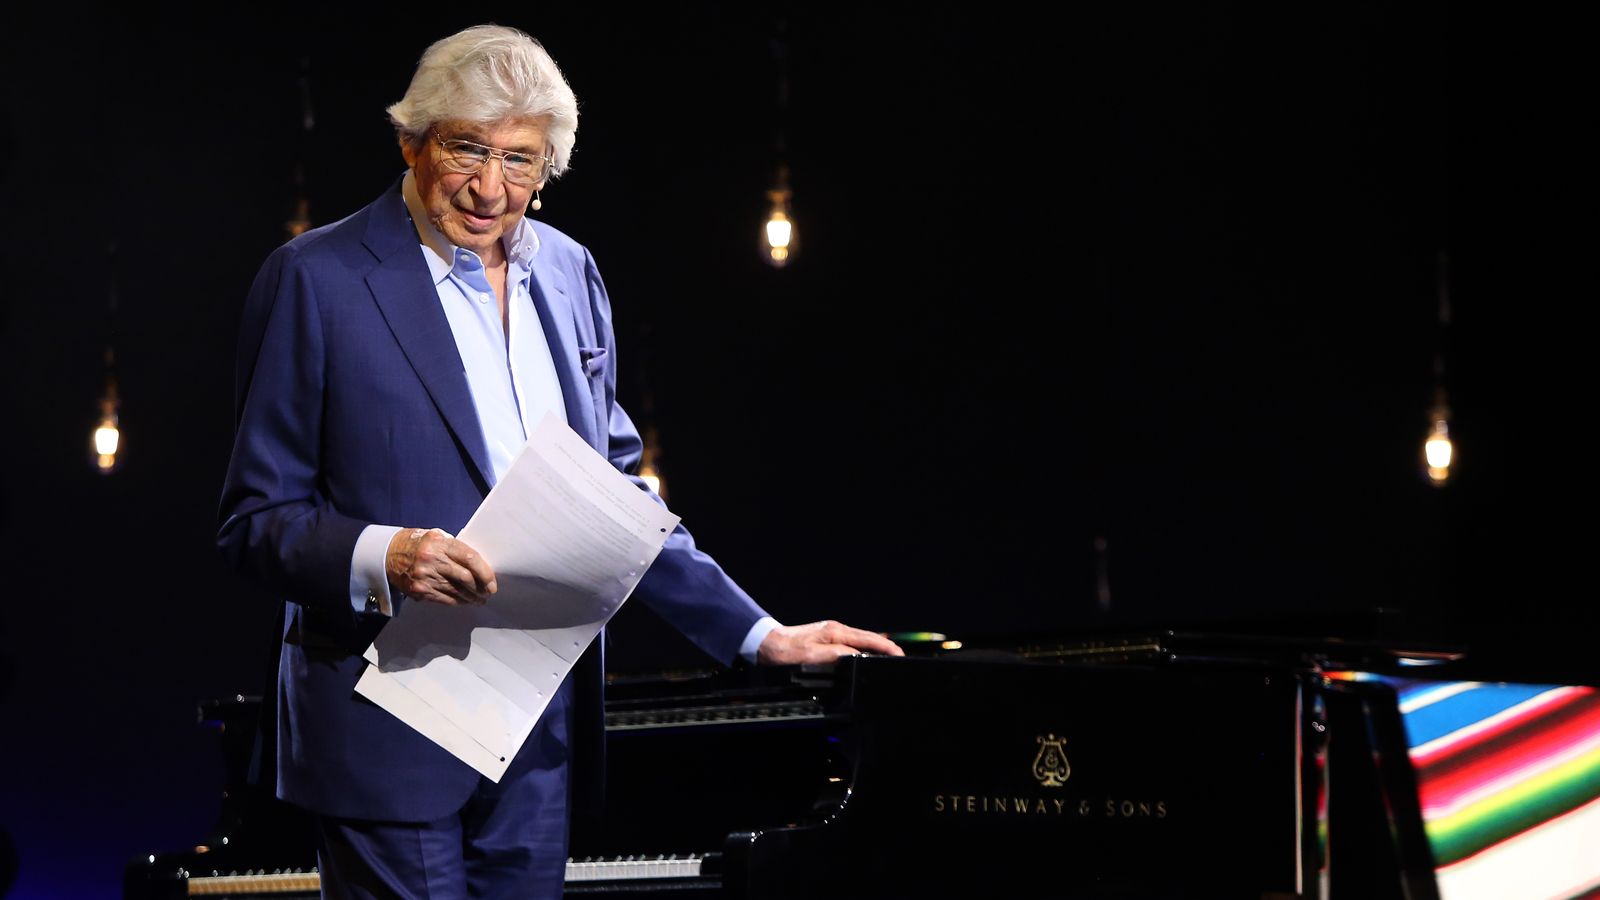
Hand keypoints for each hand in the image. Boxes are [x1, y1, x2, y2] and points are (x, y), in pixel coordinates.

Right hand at [386, 527, 497, 605]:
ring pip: (456, 590)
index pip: (469, 558)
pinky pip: (444, 598)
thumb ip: (455, 548)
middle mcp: (431, 559)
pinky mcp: (419, 590)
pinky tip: (465, 601)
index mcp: (439, 543)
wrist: (389, 553)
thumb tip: (479, 566)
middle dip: (481, 588)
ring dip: (471, 597)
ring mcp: (424, 576)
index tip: (492, 582)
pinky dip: (458, 601)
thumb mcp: (437, 538)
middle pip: (465, 577)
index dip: (485, 573)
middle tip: (488, 592)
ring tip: (479, 599)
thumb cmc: (419, 544)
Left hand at [756, 620, 905, 665]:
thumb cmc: (786, 651)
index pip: (869, 639)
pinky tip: (865, 655)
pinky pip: (852, 642)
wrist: (766, 645)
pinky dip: (864, 648)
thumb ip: (837, 655)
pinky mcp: (826, 638)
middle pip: (868, 637)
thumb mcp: (813, 656)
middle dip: (886, 646)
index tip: (900, 655)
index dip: (887, 647)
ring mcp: (831, 632)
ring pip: (861, 639)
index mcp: (836, 632)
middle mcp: (836, 629)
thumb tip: (859, 656)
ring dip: (876, 647)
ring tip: (889, 657)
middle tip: (900, 657)